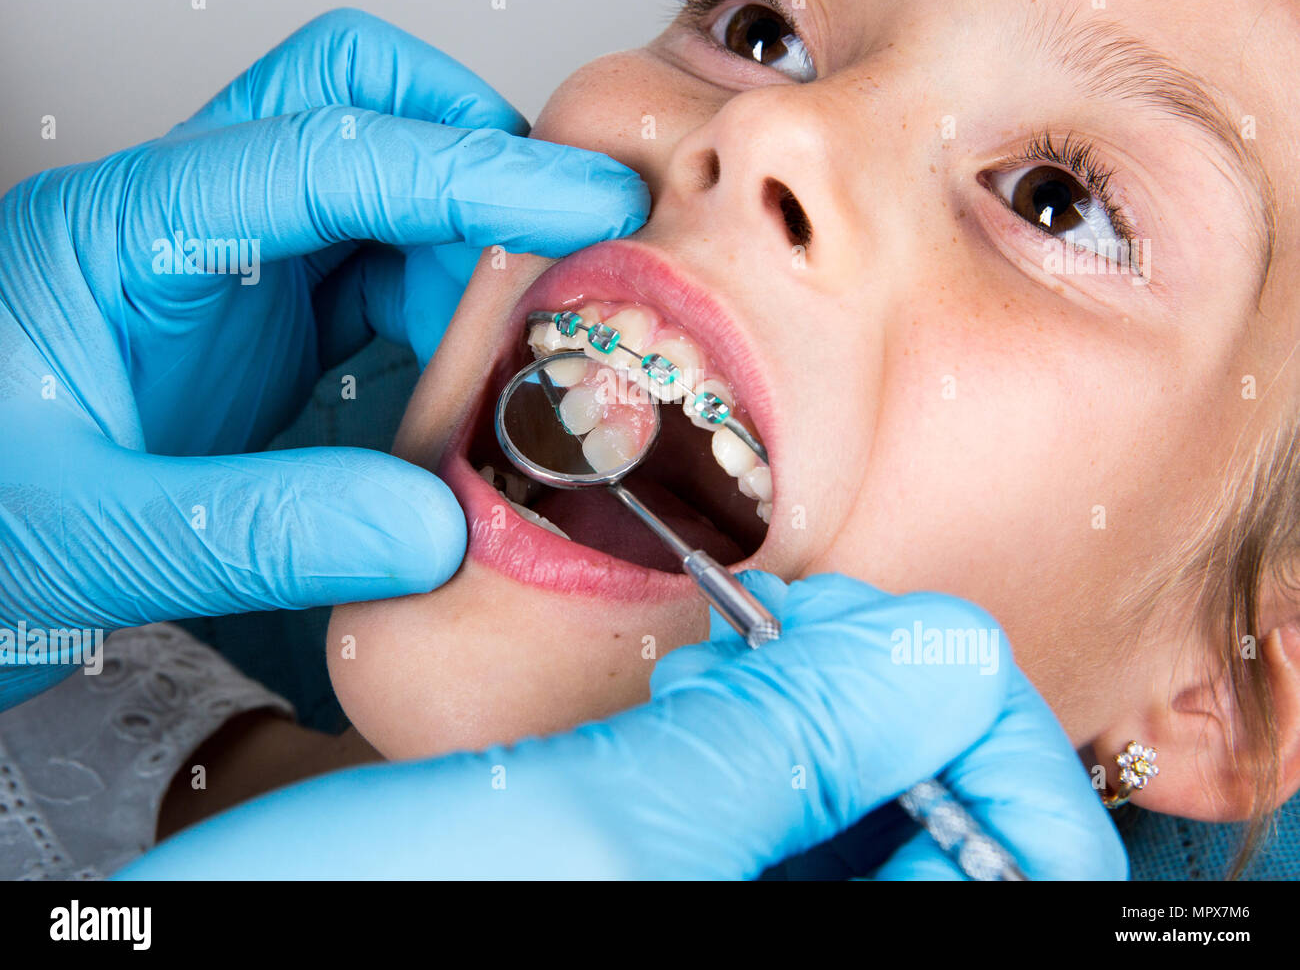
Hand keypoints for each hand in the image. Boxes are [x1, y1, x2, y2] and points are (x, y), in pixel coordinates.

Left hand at [0, 8, 648, 707]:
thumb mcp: (92, 538)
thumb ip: (265, 533)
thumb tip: (436, 527)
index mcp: (128, 230)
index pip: (323, 147)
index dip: (470, 169)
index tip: (587, 204)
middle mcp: (190, 217)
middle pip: (356, 99)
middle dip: (475, 152)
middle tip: (567, 242)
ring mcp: (234, 261)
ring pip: (387, 184)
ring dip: (474, 242)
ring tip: (521, 343)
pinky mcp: (267, 317)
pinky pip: (384, 270)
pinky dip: (451, 305)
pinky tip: (471, 372)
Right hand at [113, 572, 1125, 879]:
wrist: (234, 940)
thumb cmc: (366, 928)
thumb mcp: (598, 832)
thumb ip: (787, 748)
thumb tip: (944, 649)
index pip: (1033, 868)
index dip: (999, 743)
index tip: (922, 647)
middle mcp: (792, 943)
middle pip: (953, 830)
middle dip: (899, 707)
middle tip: (813, 624)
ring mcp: (734, 913)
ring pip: (862, 810)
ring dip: (820, 708)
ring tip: (742, 646)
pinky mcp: (676, 887)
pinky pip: (775, 811)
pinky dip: (756, 731)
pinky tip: (697, 686)